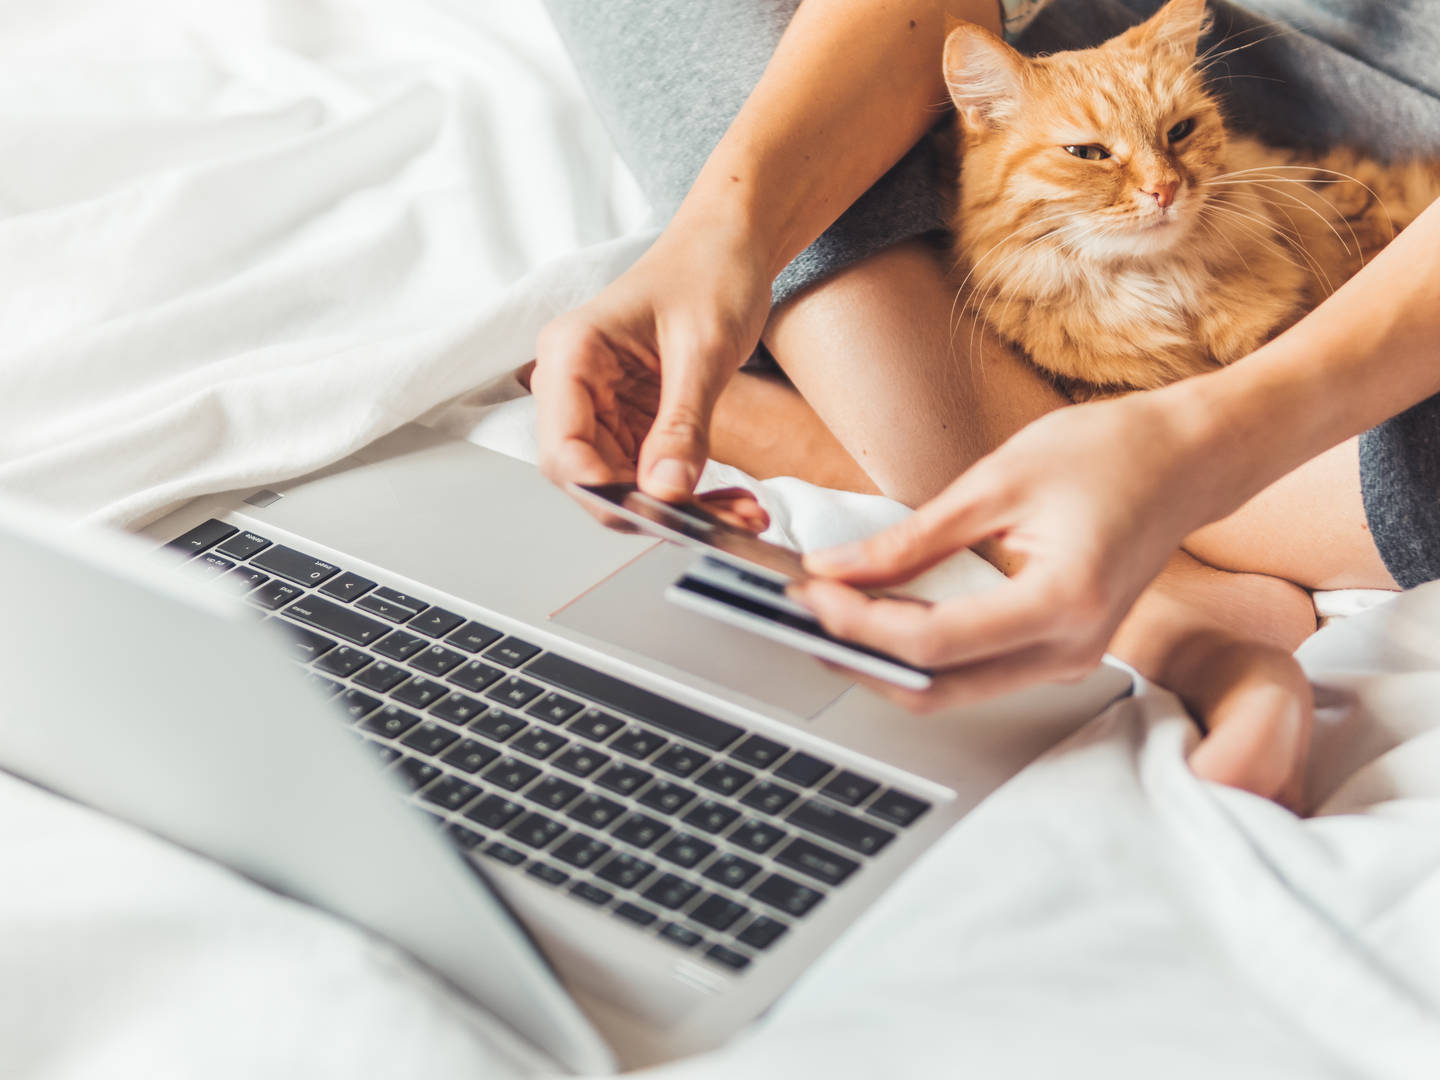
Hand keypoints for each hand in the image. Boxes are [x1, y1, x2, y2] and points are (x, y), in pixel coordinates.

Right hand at [532, 217, 772, 503]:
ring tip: (744, 516)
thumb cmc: (710, 270)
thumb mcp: (704, 349)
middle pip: (591, 479)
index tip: (656, 510)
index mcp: (572, 355)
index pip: (563, 448)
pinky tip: (735, 503)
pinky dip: (692, 495)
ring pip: (625, 487)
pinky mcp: (635, 422)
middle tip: (719, 526)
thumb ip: (682, 423)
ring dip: (681, 511)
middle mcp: (577, 387)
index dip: (601, 490)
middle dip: (651, 510)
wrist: (731, 244)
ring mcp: (604, 409)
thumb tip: (666, 490)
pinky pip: (653, 476)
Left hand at [791, 389, 1223, 699]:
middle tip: (804, 613)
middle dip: (860, 656)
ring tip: (832, 612)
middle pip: (938, 689)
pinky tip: (883, 616)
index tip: (810, 592)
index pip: (935, 643)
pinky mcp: (1060, 653)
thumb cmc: (1108, 454)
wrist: (1187, 460)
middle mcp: (1071, 649)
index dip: (860, 624)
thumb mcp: (996, 482)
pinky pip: (976, 673)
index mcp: (1062, 601)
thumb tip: (836, 568)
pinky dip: (921, 654)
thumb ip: (913, 538)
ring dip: (885, 660)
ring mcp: (1069, 660)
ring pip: (953, 692)